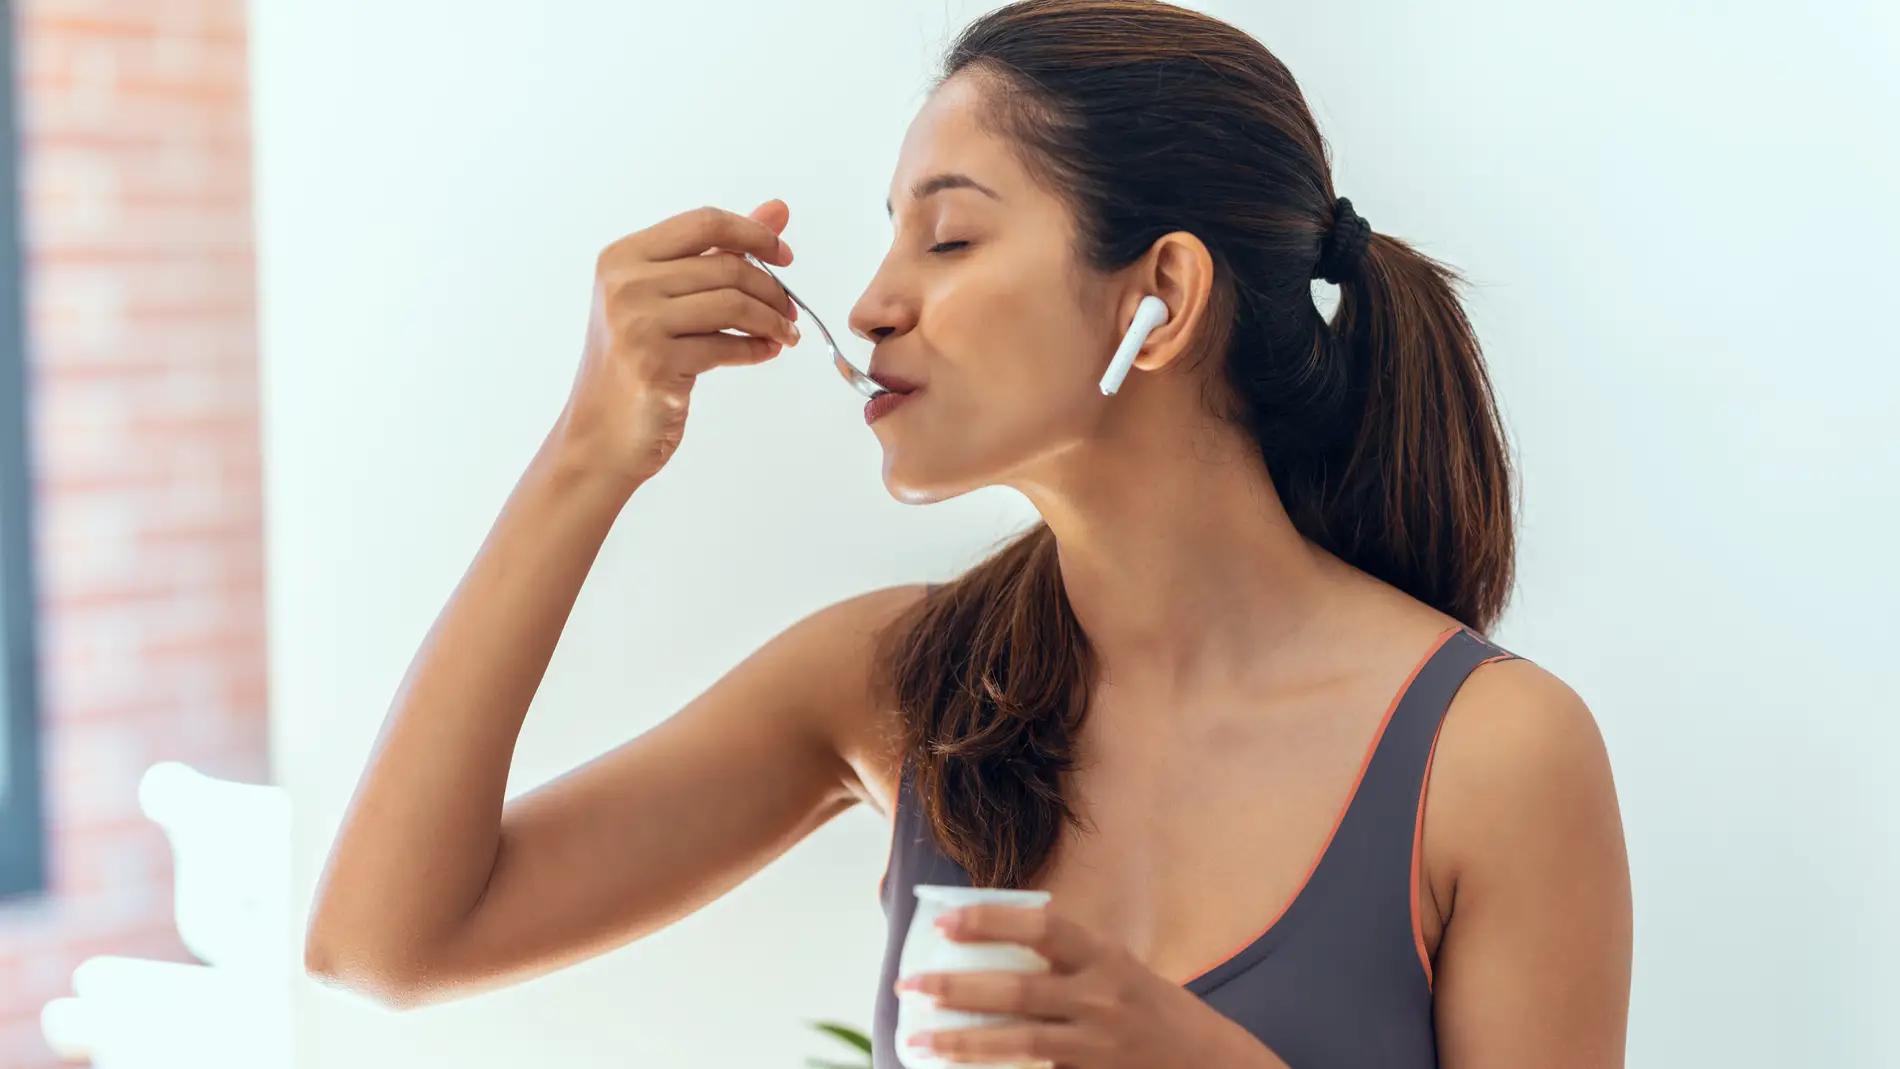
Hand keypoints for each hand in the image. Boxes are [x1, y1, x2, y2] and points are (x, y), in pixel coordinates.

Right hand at [552, 200, 800, 489]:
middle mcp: (625, 284)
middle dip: (771, 288)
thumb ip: (719, 251)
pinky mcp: (656, 365)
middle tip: (788, 310)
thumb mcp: (666, 297)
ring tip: (783, 334)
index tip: (783, 256)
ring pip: (733, 304)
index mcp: (623, 257)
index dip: (755, 234)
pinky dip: (756, 350)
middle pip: (726, 265)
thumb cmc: (633, 364)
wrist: (599, 436)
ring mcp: (637, 324)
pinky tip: (764, 353)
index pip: (705, 222)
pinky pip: (726, 347)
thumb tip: (777, 210)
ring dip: (771, 320)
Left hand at [898, 905, 1286, 1068]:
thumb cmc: (1151, 1008)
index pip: (1041, 928)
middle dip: (955, 988)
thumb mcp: (1117, 966)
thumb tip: (991, 937)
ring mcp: (1095, 1045)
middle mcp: (1101, 997)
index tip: (944, 923)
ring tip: (916, 1038)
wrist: (1209, 1063)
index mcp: (1105, 957)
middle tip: (908, 985)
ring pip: (1016, 1043)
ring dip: (960, 1042)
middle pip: (1016, 990)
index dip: (990, 921)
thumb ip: (1066, 957)